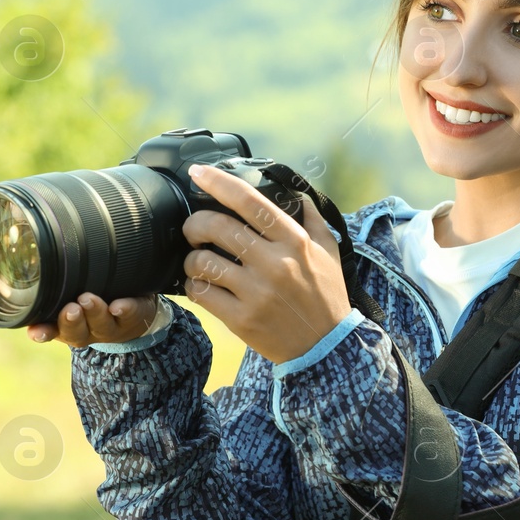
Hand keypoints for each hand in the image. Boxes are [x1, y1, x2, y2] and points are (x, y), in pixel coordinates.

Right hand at [28, 293, 159, 347]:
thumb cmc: (94, 305)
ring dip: (94, 312)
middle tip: (69, 309)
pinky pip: (130, 313)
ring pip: (101, 324)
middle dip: (70, 321)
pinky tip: (119, 306)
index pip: (50, 332)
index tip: (37, 332)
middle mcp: (89, 330)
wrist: (137, 316)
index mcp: (68, 327)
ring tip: (88, 299)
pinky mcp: (134, 314)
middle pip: (76, 332)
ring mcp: (112, 326)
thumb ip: (52, 292)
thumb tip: (18, 268)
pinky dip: (125, 310)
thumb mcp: (71, 299)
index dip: (43, 333)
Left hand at [179, 163, 352, 365]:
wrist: (326, 347)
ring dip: (191, 258)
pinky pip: (202, 293)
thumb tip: (291, 189)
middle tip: (193, 229)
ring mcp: (257, 293)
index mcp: (295, 241)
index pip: (250, 202)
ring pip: (203, 262)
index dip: (219, 182)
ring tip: (196, 262)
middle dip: (194, 224)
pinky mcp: (242, 319)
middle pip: (217, 227)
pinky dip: (194, 286)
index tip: (197, 172)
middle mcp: (275, 263)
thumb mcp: (328, 250)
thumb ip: (310, 217)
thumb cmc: (325, 295)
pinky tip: (200, 285)